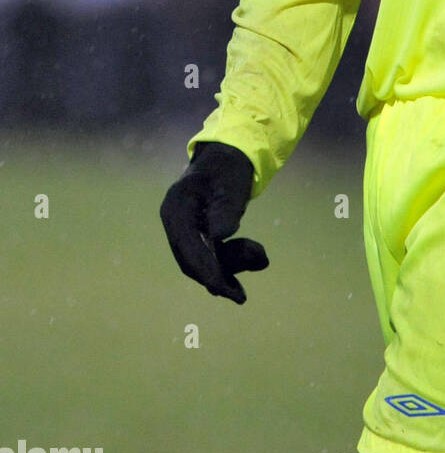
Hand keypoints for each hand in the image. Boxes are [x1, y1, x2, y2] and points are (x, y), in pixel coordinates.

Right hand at [160, 142, 268, 303]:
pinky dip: (231, 261)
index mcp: (176, 206)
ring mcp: (183, 228)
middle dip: (218, 276)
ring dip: (230, 267)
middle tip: (242, 295)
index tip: (224, 289)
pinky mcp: (196, 234)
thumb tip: (219, 237)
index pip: (187, 246)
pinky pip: (210, 256)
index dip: (205, 270)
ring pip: (202, 262)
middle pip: (190, 260)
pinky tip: (256, 258)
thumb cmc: (230, 167)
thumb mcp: (232, 184)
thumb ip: (226, 209)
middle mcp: (174, 220)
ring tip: (261, 257)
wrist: (228, 157)